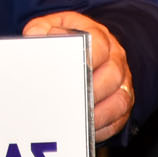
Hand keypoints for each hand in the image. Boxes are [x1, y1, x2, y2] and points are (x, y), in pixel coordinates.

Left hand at [23, 11, 133, 141]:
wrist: (86, 45)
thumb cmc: (67, 39)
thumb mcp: (53, 26)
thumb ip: (42, 30)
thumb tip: (34, 37)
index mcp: (99, 37)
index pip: (99, 46)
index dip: (86, 58)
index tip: (71, 69)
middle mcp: (116, 59)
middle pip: (113, 75)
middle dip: (91, 90)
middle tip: (70, 100)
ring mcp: (123, 81)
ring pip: (120, 100)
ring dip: (98, 113)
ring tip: (77, 120)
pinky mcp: (122, 102)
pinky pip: (119, 119)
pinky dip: (103, 127)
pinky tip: (85, 130)